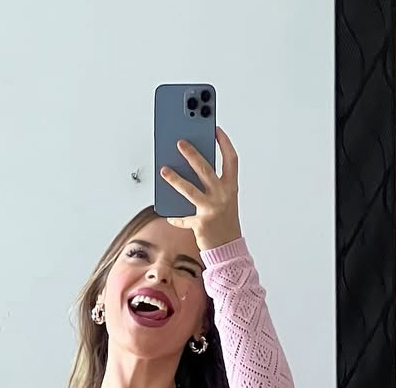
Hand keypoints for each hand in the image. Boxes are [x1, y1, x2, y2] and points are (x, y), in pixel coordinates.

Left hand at [160, 126, 241, 252]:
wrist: (229, 250)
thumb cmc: (225, 223)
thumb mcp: (224, 201)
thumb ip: (213, 185)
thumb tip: (192, 169)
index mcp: (231, 188)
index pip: (231, 160)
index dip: (224, 143)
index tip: (216, 129)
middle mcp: (222, 197)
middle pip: (205, 170)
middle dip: (192, 154)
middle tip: (180, 143)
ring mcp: (211, 210)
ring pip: (189, 190)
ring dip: (174, 179)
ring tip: (163, 170)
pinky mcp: (200, 224)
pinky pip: (183, 218)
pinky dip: (176, 217)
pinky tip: (169, 215)